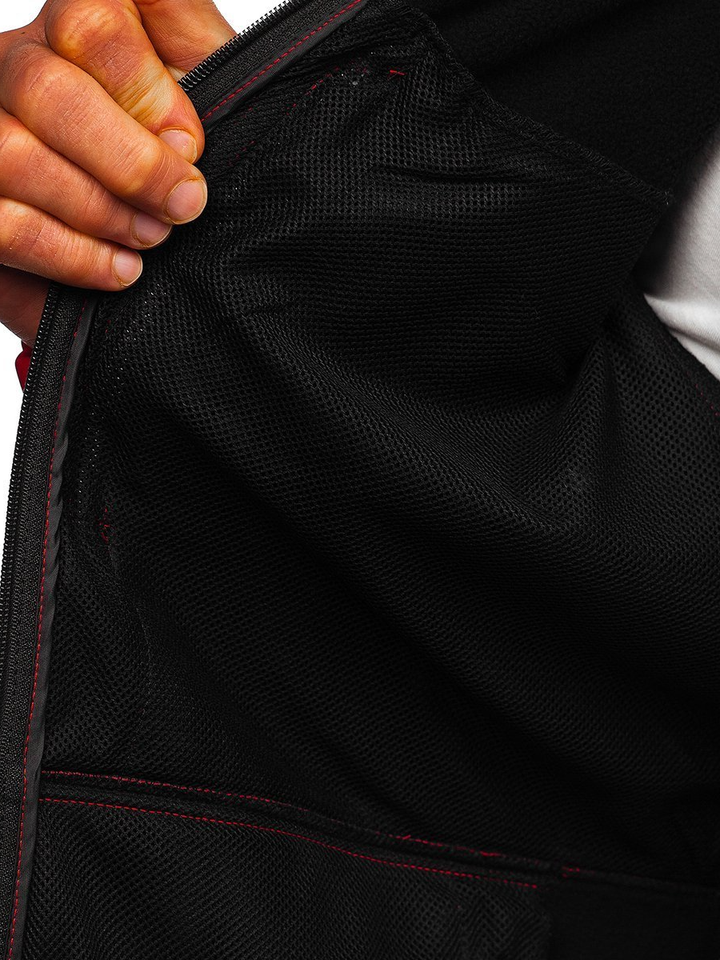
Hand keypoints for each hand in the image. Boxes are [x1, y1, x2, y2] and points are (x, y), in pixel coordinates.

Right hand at [0, 0, 234, 343]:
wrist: (186, 262)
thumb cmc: (192, 171)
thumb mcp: (211, 89)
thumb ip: (182, 26)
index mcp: (74, 32)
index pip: (89, 22)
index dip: (147, 92)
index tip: (191, 146)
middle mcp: (17, 70)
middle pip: (44, 89)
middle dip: (130, 163)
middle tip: (182, 206)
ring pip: (12, 155)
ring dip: (100, 210)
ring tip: (152, 238)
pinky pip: (4, 226)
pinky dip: (73, 256)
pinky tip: (120, 268)